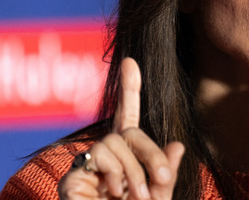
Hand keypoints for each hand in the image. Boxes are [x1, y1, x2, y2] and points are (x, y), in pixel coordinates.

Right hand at [58, 58, 184, 198]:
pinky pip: (98, 156)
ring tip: (134, 196)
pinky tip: (113, 193)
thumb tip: (177, 143)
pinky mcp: (71, 178)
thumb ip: (166, 175)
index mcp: (128, 162)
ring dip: (133, 168)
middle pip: (129, 131)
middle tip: (161, 180)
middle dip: (150, 152)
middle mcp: (105, 160)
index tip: (131, 62)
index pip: (128, 121)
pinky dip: (113, 173)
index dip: (129, 90)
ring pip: (114, 142)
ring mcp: (86, 168)